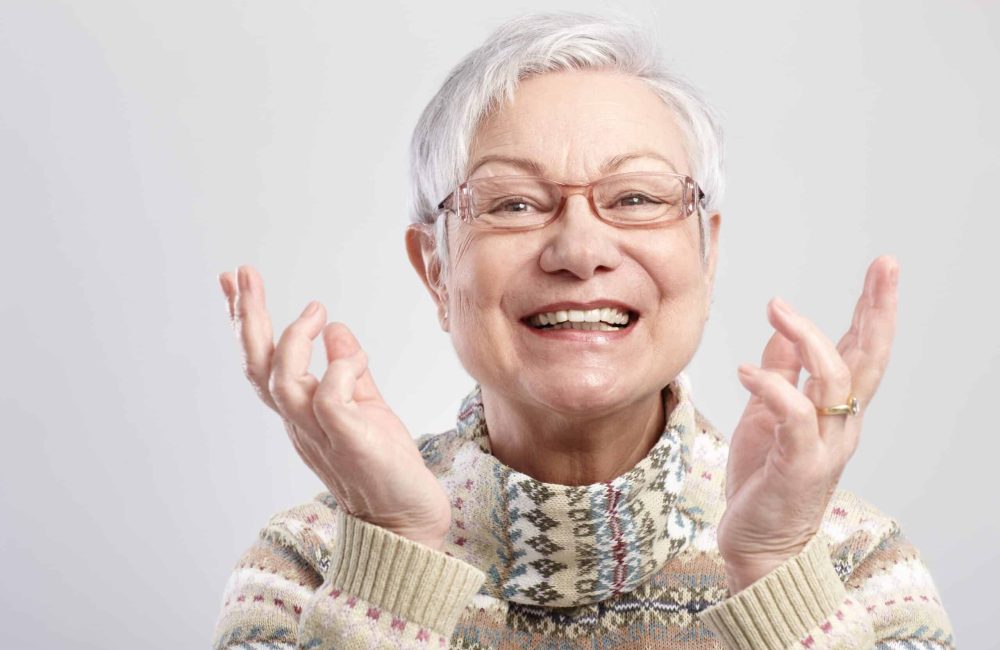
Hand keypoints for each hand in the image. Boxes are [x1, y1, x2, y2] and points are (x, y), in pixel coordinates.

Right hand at [218, 265, 451, 549]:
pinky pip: (329, 396)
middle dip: (246, 316)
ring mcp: (319, 432)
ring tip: (314, 309)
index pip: (262, 362)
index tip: (235, 281)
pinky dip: (339, 369)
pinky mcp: (347, 439)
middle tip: (242, 273)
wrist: (406, 518)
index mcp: (301, 412)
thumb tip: (337, 328)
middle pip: (257, 366)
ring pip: (282, 380)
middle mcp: (299, 422)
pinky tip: (354, 356)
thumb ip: (350, 370)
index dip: (245, 322)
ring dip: (292, 338)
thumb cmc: (385, 465)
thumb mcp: (366, 405)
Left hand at [718, 255, 898, 592]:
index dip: (873, 310)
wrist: (759, 544)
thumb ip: (781, 375)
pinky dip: (772, 387)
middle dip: (877, 310)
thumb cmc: (764, 480)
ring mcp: (824, 445)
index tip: (883, 270)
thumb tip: (782, 331)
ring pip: (834, 381)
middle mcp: (840, 424)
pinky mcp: (799, 466)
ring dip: (809, 338)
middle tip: (884, 267)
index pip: (862, 352)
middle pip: (867, 359)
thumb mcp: (768, 416)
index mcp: (836, 410)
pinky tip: (744, 371)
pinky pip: (793, 416)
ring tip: (777, 308)